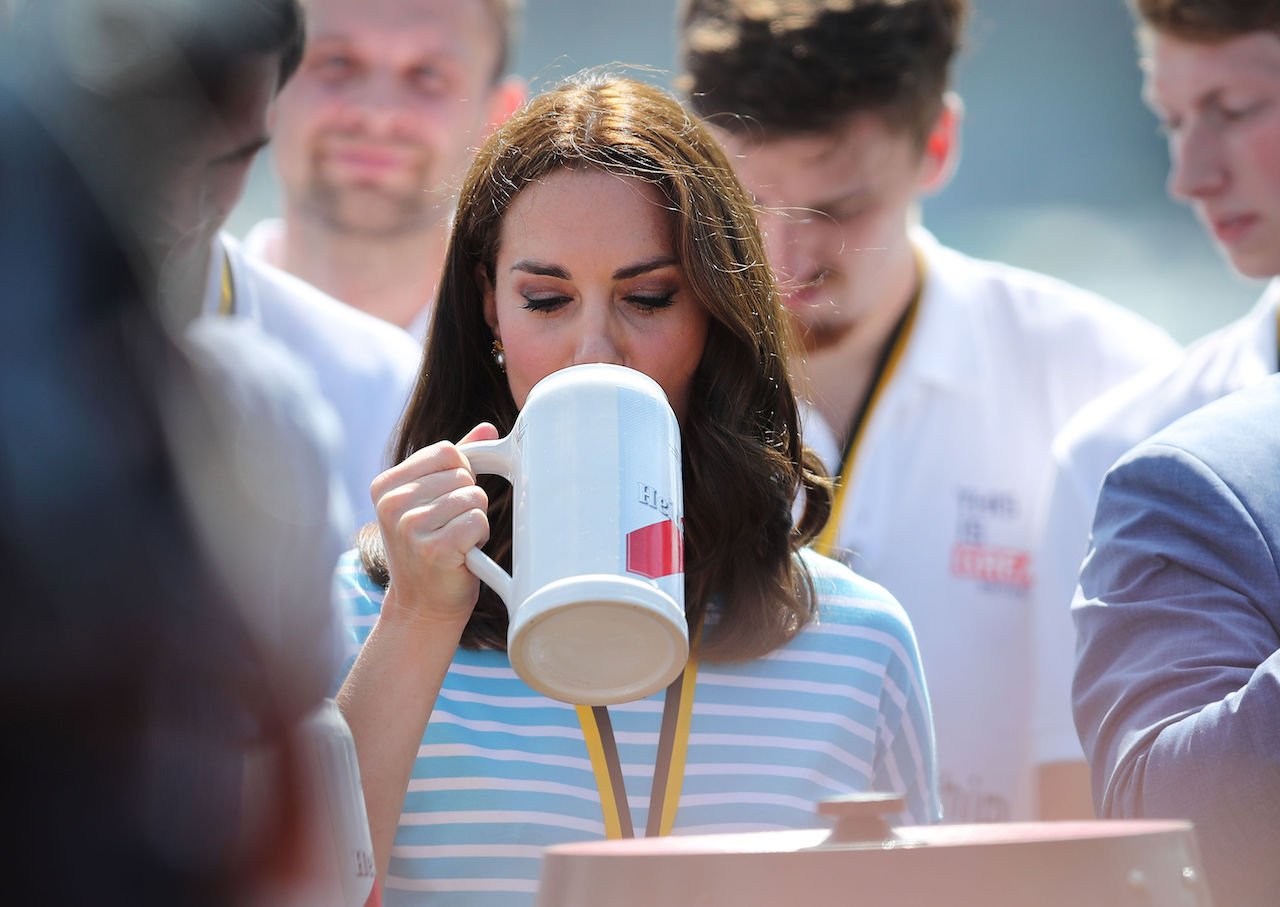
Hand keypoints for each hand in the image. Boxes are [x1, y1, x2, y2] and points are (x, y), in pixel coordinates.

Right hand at [370, 423, 499, 627]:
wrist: (422, 606)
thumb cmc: (431, 549)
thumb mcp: (433, 500)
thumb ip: (455, 462)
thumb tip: (487, 428)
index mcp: (386, 484)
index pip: (448, 451)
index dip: (461, 476)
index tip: (447, 503)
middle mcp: (392, 502)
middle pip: (464, 474)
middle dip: (469, 501)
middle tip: (450, 529)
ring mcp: (409, 526)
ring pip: (474, 497)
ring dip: (474, 521)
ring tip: (455, 542)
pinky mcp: (433, 548)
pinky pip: (478, 521)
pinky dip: (478, 538)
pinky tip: (461, 554)